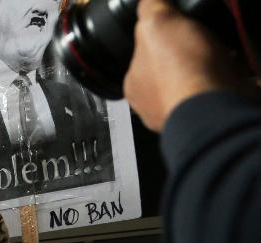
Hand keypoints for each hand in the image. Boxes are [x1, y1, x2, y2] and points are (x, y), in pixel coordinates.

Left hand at [123, 0, 242, 131]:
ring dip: (204, 64)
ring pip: (192, 80)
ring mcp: (180, 111)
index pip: (142, 55)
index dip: (160, 36)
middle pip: (168, 68)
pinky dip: (224, 74)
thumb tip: (148, 0)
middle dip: (183, 53)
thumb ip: (150, 7)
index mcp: (134, 85)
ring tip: (213, 53)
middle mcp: (154, 104)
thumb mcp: (156, 22)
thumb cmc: (179, 73)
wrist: (211, 104)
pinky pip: (215, 87)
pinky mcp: (207, 112)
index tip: (174, 27)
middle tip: (196, 40)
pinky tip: (227, 65)